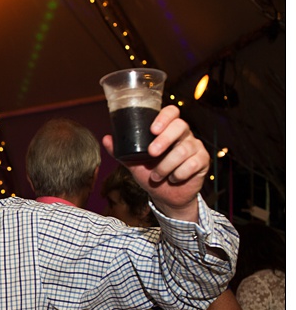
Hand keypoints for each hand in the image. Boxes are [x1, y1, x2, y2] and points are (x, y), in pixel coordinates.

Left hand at [100, 105, 209, 220]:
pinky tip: (173, 178)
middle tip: (152, 153)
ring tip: (156, 176)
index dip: (164, 117)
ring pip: (184, 149)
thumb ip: (122, 151)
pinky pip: (193, 164)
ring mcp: (195, 147)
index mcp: (168, 130)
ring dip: (166, 165)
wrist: (165, 196)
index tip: (153, 129)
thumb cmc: (151, 174)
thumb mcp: (134, 163)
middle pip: (181, 126)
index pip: (172, 113)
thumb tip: (107, 138)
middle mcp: (184, 135)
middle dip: (165, 140)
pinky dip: (179, 174)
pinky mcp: (202, 161)